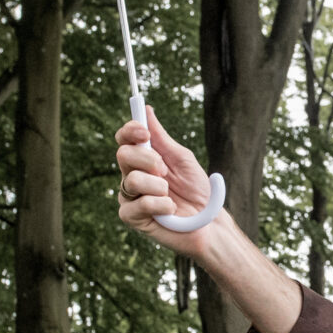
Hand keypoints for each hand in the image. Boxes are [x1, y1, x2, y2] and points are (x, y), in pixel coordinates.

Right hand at [116, 104, 217, 257]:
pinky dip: (160, 205)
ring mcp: (130, 197)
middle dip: (148, 159)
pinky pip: (138, 204)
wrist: (209, 222)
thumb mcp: (182, 159)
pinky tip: (170, 210)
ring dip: (158, 186)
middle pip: (123, 155)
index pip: (124, 139)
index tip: (144, 132)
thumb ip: (161, 138)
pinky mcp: (132, 217)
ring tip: (171, 195)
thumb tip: (146, 110)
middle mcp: (133, 176)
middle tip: (165, 171)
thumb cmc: (197, 191)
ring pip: (132, 180)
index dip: (130, 131)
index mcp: (143, 160)